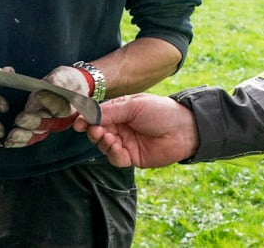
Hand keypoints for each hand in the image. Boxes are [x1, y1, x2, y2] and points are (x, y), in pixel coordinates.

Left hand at [4, 65, 93, 148]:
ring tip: (12, 135)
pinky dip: (19, 141)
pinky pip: (29, 137)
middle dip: (33, 123)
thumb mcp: (65, 77)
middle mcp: (58, 119)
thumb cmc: (66, 81)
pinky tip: (8, 142)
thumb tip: (54, 83)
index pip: (61, 106)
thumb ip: (59, 81)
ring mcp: (46, 124)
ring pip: (36, 133)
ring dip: (24, 135)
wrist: (65, 88)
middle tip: (20, 119)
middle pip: (47, 124)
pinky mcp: (35, 127)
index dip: (51, 101)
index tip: (39, 94)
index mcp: (69, 107)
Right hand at [72, 93, 198, 167]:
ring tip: (108, 137)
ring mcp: (126, 143)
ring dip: (103, 143)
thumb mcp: (134, 105)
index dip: (86, 119)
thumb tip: (88, 115)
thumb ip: (111, 111)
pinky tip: (118, 147)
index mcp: (121, 111)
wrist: (184, 129)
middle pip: (97, 132)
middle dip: (93, 131)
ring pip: (104, 146)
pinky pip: (116, 159)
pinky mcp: (133, 157)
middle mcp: (121, 127)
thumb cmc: (162, 111)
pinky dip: (113, 154)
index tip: (78, 123)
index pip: (97, 116)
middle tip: (96, 130)